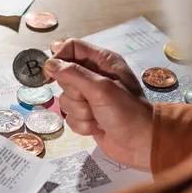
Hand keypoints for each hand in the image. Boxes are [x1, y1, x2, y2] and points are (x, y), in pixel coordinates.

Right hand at [44, 39, 152, 170]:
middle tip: (91, 100)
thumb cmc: (128, 112)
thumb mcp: (101, 88)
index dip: (59, 59)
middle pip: (64, 77)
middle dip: (74, 93)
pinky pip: (70, 117)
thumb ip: (74, 74)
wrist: (142, 144)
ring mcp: (90, 97)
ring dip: (80, 112)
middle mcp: (95, 76)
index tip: (51, 75)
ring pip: (66, 100)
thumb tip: (49, 64)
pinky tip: (98, 127)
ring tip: (98, 116)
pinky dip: (82, 125)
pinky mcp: (87, 116)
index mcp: (102, 61)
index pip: (71, 48)